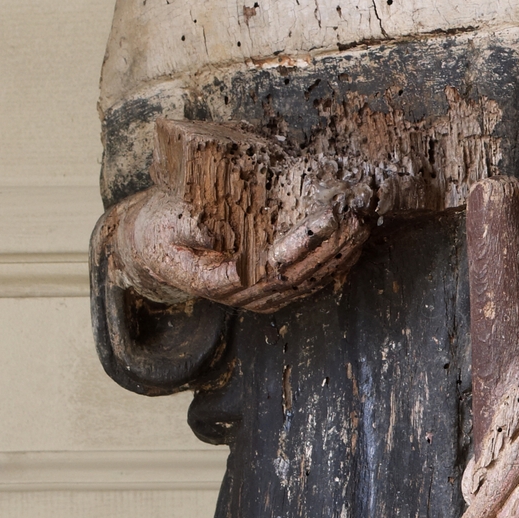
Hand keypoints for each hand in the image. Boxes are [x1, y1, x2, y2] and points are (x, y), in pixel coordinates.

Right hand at [105, 184, 367, 312]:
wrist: (157, 250)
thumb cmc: (161, 231)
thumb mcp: (166, 224)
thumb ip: (191, 227)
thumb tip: (217, 233)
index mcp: (220, 281)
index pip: (270, 270)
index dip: (301, 249)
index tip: (323, 222)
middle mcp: (244, 296)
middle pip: (297, 278)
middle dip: (329, 249)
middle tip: (354, 219)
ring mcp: (259, 297)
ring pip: (307, 283)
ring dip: (338, 257)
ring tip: (361, 226)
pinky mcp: (271, 291)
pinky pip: (308, 282)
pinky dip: (333, 264)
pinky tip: (352, 244)